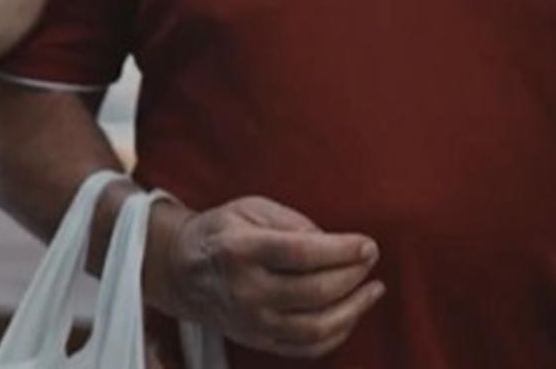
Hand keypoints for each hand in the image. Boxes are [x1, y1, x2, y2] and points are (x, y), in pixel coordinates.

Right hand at [146, 195, 384, 358]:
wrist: (182, 271)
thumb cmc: (223, 232)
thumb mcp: (251, 208)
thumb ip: (293, 222)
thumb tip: (333, 244)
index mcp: (242, 249)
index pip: (303, 254)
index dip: (342, 251)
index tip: (367, 245)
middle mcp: (245, 290)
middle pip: (314, 292)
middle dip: (352, 276)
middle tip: (369, 260)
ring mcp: (251, 322)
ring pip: (315, 327)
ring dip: (354, 309)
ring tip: (373, 289)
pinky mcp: (258, 341)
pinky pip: (307, 347)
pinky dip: (337, 333)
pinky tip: (351, 313)